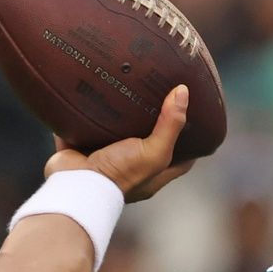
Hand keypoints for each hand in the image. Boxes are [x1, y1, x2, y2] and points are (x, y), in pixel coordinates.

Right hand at [45, 85, 194, 201]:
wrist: (75, 183)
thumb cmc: (120, 174)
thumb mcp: (153, 152)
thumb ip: (170, 125)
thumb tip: (183, 92)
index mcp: (152, 174)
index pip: (181, 160)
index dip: (191, 144)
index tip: (197, 122)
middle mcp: (130, 168)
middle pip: (148, 143)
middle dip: (154, 123)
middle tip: (162, 97)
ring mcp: (105, 158)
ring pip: (116, 133)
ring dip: (120, 116)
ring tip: (130, 88)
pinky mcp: (81, 147)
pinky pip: (85, 127)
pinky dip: (88, 113)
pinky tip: (95, 90)